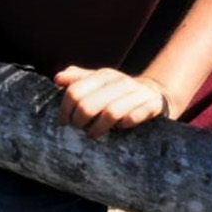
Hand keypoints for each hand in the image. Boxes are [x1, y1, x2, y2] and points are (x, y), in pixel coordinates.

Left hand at [53, 66, 171, 138]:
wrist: (153, 93)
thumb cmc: (118, 91)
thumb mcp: (98, 82)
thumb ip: (78, 79)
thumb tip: (57, 79)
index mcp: (104, 76)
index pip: (75, 92)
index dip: (65, 109)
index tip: (64, 122)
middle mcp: (120, 82)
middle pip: (89, 105)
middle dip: (79, 121)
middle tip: (78, 129)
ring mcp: (137, 93)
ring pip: (110, 113)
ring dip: (98, 128)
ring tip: (92, 135)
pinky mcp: (152, 105)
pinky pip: (136, 116)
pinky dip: (125, 123)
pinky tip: (119, 128)